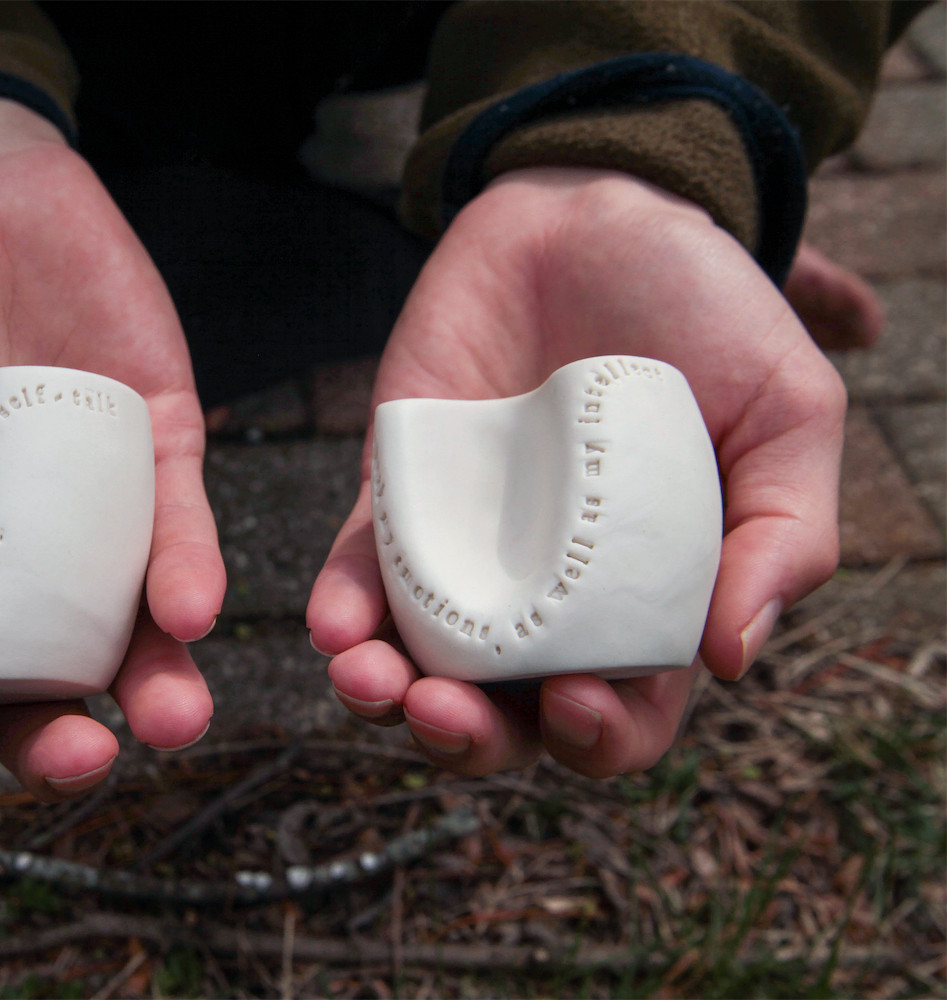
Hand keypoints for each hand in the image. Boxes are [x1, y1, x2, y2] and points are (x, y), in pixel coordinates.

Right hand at [0, 98, 222, 796]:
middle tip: (73, 758)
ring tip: (170, 719)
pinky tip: (188, 608)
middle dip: (53, 742)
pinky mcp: (157, 454)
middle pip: (34, 690)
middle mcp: (5, 570)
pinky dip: (186, 571)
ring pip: (128, 636)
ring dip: (153, 687)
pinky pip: (180, 528)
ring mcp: (87, 518)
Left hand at [308, 168, 844, 777]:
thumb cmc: (705, 312)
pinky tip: (334, 625)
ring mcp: (466, 552)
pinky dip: (338, 607)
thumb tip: (734, 655)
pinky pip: (357, 571)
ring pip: (415, 662)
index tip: (573, 699)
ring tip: (371, 683)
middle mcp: (547, 598)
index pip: (618, 714)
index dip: (594, 738)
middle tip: (448, 711)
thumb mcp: (786, 410)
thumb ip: (786, 529)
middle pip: (502, 713)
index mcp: (644, 604)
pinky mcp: (396, 497)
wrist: (597, 212)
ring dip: (384, 695)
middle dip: (469, 737)